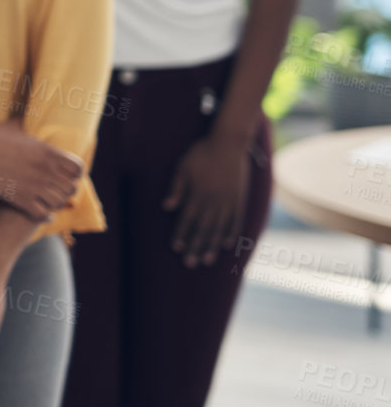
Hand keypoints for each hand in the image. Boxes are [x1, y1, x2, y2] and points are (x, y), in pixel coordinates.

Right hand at [0, 119, 83, 220]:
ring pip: (59, 203)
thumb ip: (25, 123)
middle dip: (66, 190)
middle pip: (71, 188)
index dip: (75, 173)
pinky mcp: (21, 199)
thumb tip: (26, 116)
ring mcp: (34, 186)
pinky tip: (40, 212)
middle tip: (56, 190)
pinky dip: (44, 216)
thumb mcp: (13, 125)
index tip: (66, 175)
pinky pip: (43, 215)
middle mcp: (45, 170)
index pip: (77, 168)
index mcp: (47, 152)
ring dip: (55, 203)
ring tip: (48, 202)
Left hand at [164, 131, 251, 266]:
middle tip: (190, 263)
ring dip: (211, 245)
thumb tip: (166, 207)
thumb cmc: (201, 153)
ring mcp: (229, 201)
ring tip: (206, 260)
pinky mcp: (239, 199)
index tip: (176, 248)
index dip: (181, 233)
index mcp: (198, 193)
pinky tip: (226, 244)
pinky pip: (236, 220)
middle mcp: (214, 201)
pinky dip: (231, 233)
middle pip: (203, 228)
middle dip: (195, 246)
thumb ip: (176, 188)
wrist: (229, 143)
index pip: (188, 219)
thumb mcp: (183, 167)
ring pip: (219, 228)